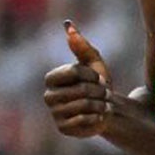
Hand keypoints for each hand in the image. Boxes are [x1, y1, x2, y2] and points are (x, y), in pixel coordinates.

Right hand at [43, 20, 113, 136]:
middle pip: (81, 89)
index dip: (91, 74)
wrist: (106, 110)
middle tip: (103, 94)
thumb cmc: (98, 84)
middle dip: (99, 91)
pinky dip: (97, 116)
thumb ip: (81, 45)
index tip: (96, 78)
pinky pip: (84, 120)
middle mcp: (48, 96)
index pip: (74, 71)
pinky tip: (99, 116)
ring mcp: (54, 114)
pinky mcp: (64, 129)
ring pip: (85, 105)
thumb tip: (69, 26)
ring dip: (101, 104)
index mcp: (51, 78)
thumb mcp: (94, 62)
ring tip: (102, 104)